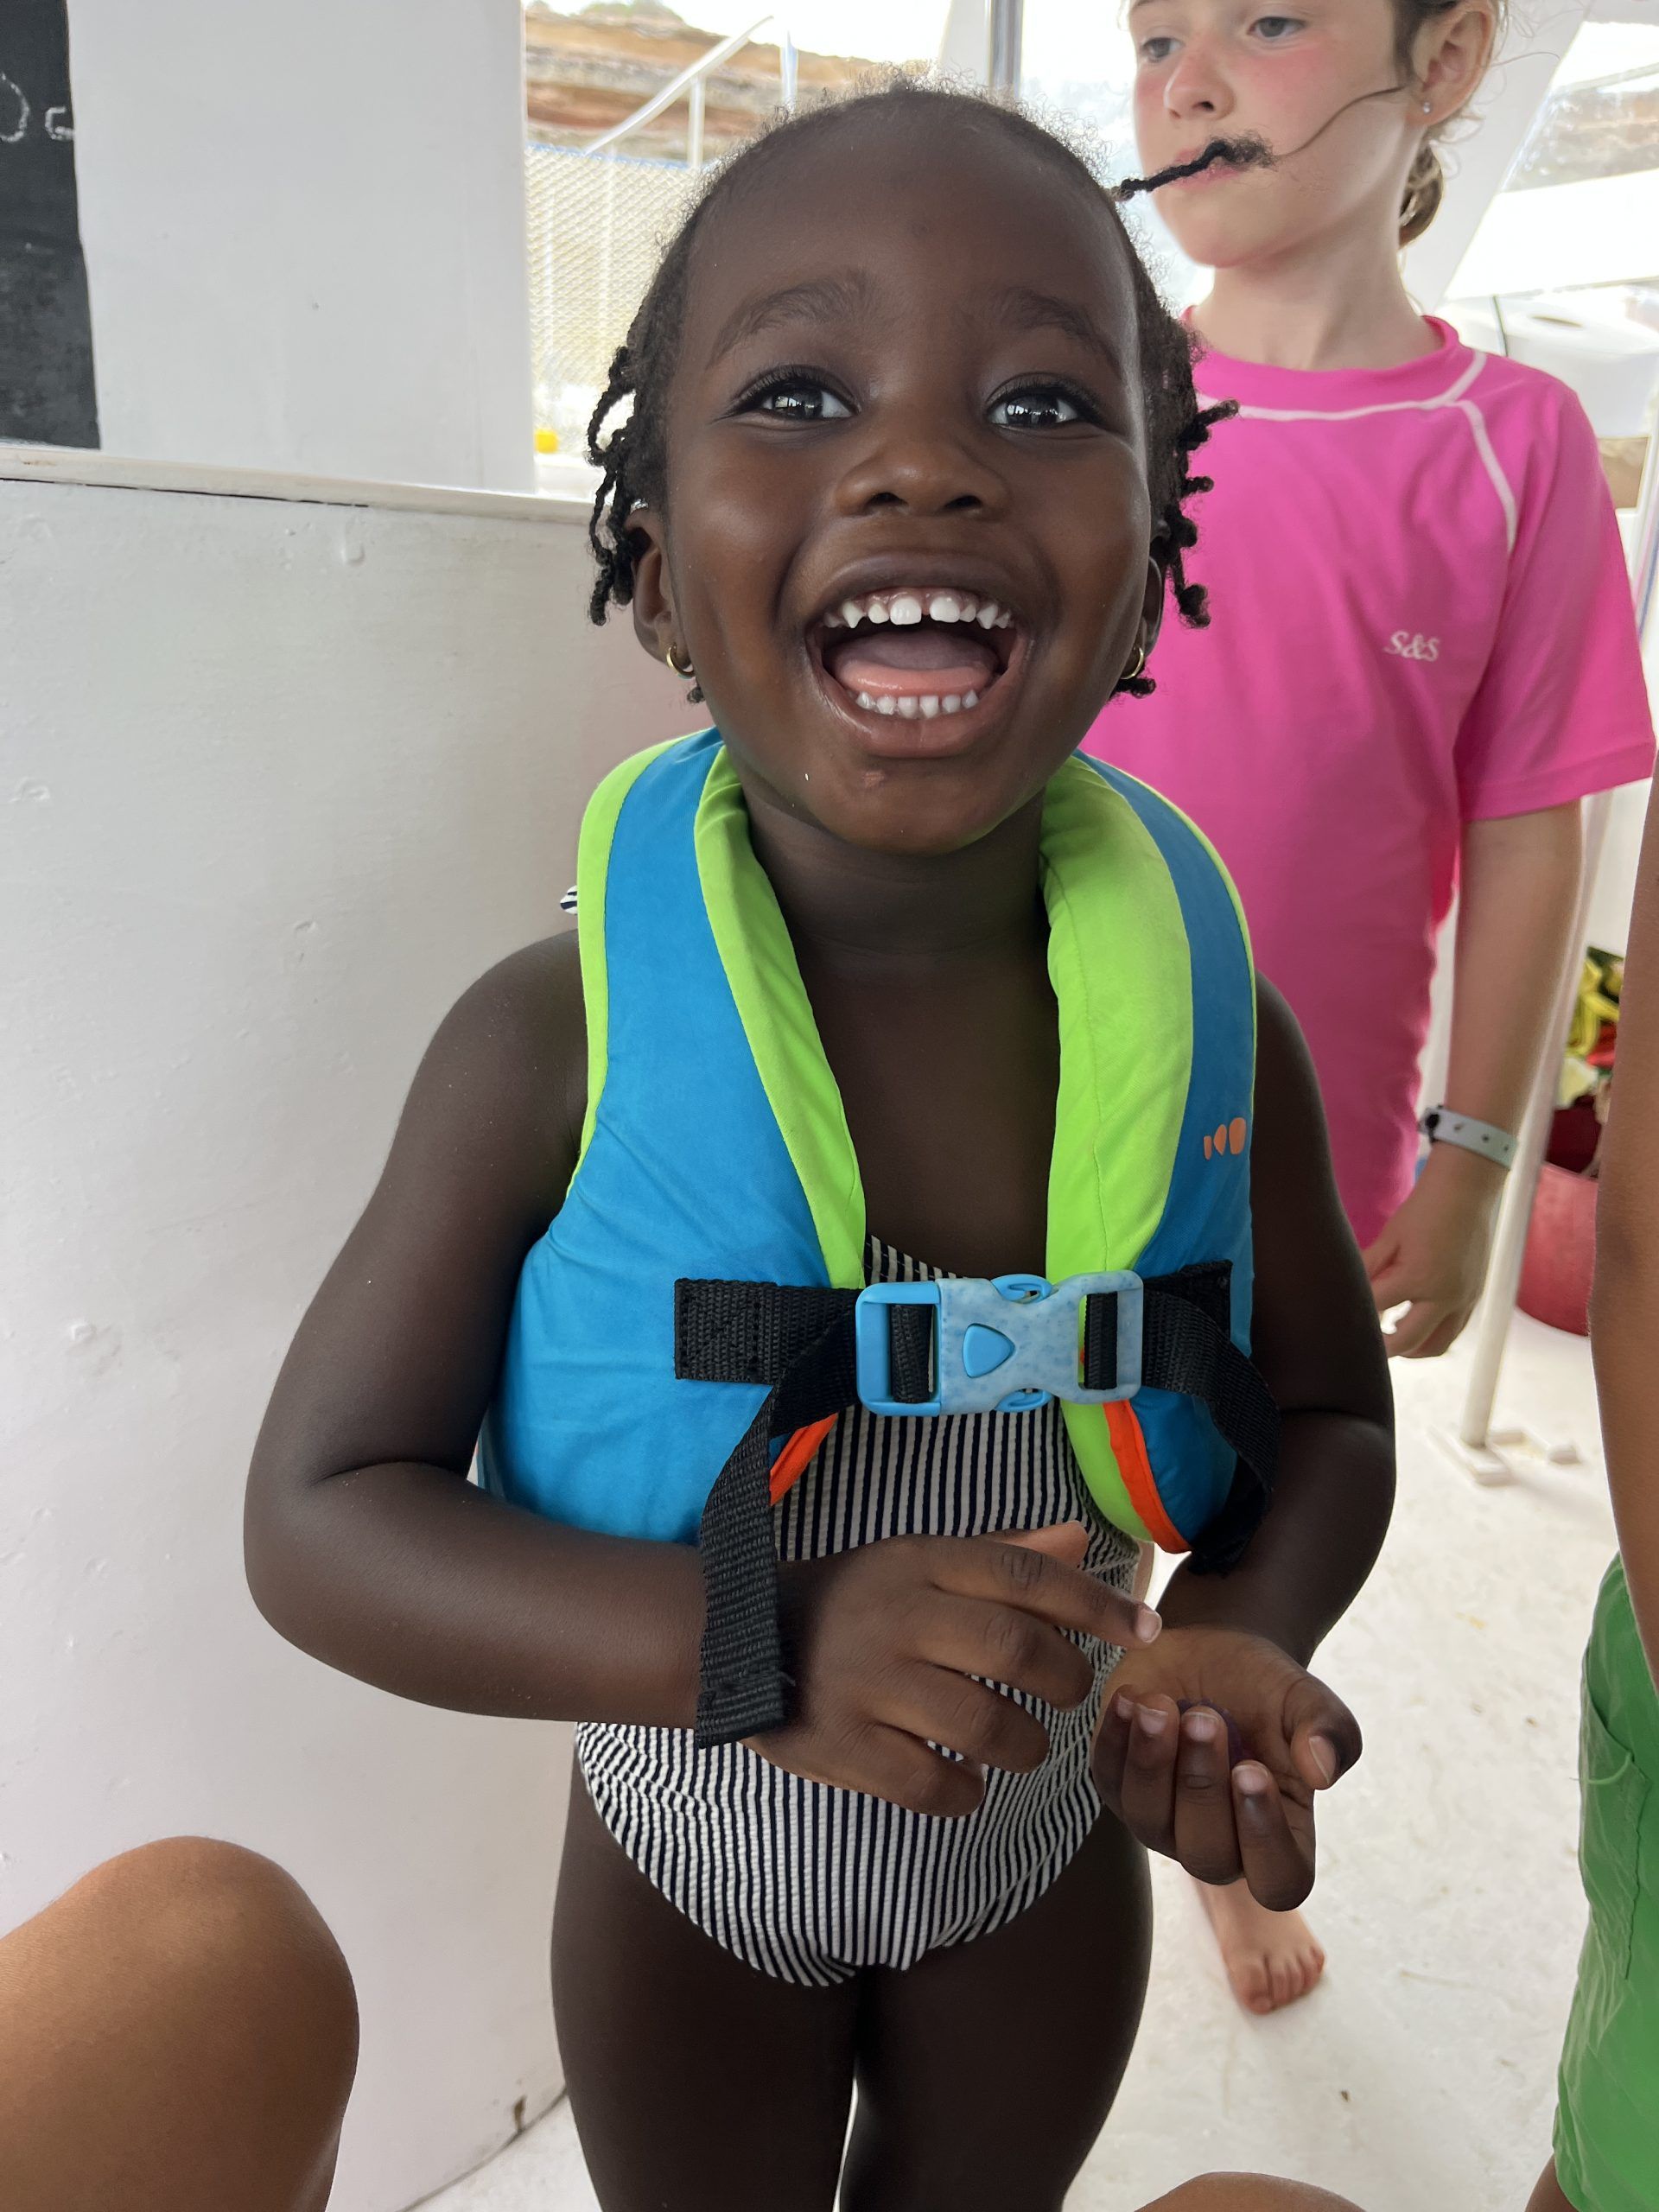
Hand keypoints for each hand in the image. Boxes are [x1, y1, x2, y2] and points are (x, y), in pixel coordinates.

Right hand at [749, 1523, 1159, 1816]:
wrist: (737, 1639)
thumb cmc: (852, 1599)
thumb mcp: (918, 1559)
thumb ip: (1001, 1554)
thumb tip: (1080, 1540)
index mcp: (920, 1562)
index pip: (1026, 1575)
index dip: (1095, 1604)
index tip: (1145, 1631)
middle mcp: (898, 1616)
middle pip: (1015, 1651)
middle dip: (1066, 1681)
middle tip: (1068, 1697)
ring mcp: (867, 1684)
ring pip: (984, 1726)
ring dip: (1024, 1746)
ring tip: (1021, 1745)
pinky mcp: (842, 1746)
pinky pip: (932, 1785)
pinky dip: (965, 1792)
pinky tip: (965, 1781)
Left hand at [1094, 1625, 1359, 1908]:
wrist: (1218, 1651)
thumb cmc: (1270, 1688)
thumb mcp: (1308, 1700)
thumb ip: (1330, 1732)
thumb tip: (1323, 1771)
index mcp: (1279, 1836)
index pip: (1277, 1880)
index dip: (1263, 1838)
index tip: (1252, 1771)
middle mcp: (1219, 1843)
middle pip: (1205, 1855)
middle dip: (1201, 1785)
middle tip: (1205, 1719)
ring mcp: (1162, 1821)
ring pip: (1148, 1820)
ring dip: (1152, 1763)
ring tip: (1160, 1706)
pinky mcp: (1119, 1787)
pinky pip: (1108, 1779)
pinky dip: (1115, 1740)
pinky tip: (1131, 1699)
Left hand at [1361, 1149, 1502, 1357]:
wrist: (1465, 1194)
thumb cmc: (1422, 1211)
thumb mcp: (1389, 1238)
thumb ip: (1369, 1268)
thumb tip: (1348, 1292)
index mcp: (1417, 1278)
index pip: (1378, 1309)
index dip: (1359, 1314)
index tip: (1344, 1320)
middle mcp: (1444, 1296)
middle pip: (1408, 1341)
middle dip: (1384, 1348)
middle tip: (1366, 1346)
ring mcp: (1463, 1299)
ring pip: (1437, 1345)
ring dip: (1413, 1349)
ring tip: (1391, 1339)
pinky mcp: (1474, 1296)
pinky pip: (1455, 1330)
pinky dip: (1434, 1336)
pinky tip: (1415, 1324)